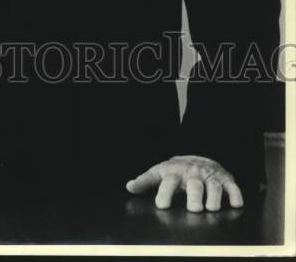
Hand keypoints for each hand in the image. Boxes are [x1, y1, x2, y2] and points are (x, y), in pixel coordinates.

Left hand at [126, 155, 243, 211]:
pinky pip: (233, 187)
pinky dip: (235, 195)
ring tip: (211, 208)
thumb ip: (145, 180)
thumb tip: (129, 187)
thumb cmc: (177, 170)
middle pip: (195, 185)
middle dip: (195, 197)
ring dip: (214, 198)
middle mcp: (193, 174)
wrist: (200, 155)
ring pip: (215, 187)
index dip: (164, 192)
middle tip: (194, 209)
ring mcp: (210, 177)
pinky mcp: (226, 179)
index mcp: (176, 173)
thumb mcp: (160, 172)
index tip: (162, 205)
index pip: (169, 181)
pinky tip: (235, 204)